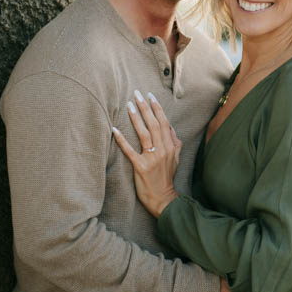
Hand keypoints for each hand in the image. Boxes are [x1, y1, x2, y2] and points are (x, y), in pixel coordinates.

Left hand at [112, 91, 181, 216]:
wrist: (164, 198)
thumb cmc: (167, 178)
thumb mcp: (176, 158)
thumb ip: (174, 141)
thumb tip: (170, 126)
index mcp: (171, 146)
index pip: (164, 122)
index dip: (157, 108)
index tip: (149, 95)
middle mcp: (163, 150)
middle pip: (153, 124)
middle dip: (145, 107)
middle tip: (136, 93)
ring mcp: (152, 158)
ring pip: (143, 133)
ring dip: (135, 117)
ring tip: (128, 105)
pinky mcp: (140, 167)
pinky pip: (129, 150)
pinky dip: (122, 139)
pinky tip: (114, 129)